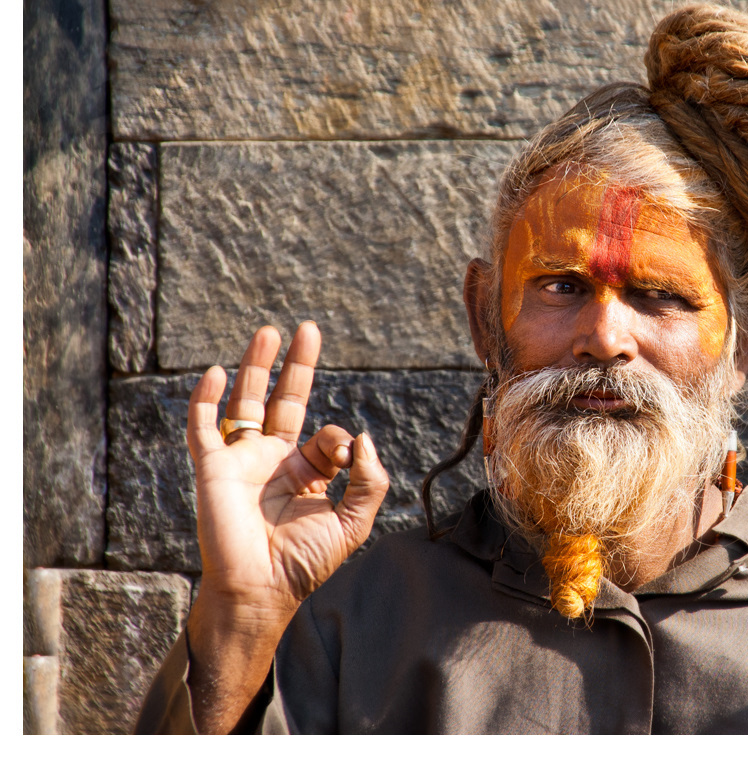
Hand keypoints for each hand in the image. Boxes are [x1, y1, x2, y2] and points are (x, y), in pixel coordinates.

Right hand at [182, 321, 388, 731]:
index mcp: (306, 473)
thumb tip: (365, 436)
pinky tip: (218, 373)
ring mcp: (243, 461)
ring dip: (257, 367)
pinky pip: (205, 428)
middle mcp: (273, 461)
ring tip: (269, 331)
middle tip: (307, 329)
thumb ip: (370, 480)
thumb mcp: (354, 522)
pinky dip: (207, 400)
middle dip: (296, 366)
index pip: (325, 434)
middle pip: (284, 400)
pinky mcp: (214, 469)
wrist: (261, 590)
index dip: (339, 439)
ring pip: (247, 402)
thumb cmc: (304, 563)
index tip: (346, 457)